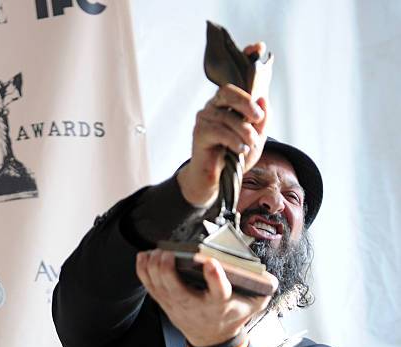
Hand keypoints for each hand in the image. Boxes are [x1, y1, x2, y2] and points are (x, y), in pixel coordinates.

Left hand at [136, 249, 277, 346]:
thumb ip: (263, 288)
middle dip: (168, 269)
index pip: (218, 292)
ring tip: (157, 250)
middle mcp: (196, 306)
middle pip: (176, 289)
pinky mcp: (165, 303)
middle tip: (168, 252)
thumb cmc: (233, 314)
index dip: (215, 278)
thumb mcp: (254, 304)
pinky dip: (143, 270)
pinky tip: (144, 256)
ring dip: (154, 267)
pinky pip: (149, 286)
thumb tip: (267, 274)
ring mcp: (177, 306)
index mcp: (219, 305)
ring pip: (159, 286)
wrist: (212, 337)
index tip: (212, 263)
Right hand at [177, 41, 269, 206]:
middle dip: (246, 103)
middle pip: (228, 91)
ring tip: (250, 145)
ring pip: (227, 117)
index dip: (246, 61)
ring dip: (244, 132)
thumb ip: (262, 121)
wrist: (216, 181)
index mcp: (229, 104)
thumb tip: (263, 100)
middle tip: (258, 119)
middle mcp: (214, 106)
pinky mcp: (199, 133)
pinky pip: (218, 131)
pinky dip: (233, 140)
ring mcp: (204, 118)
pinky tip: (239, 149)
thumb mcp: (256, 139)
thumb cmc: (234, 157)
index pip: (236, 80)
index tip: (258, 48)